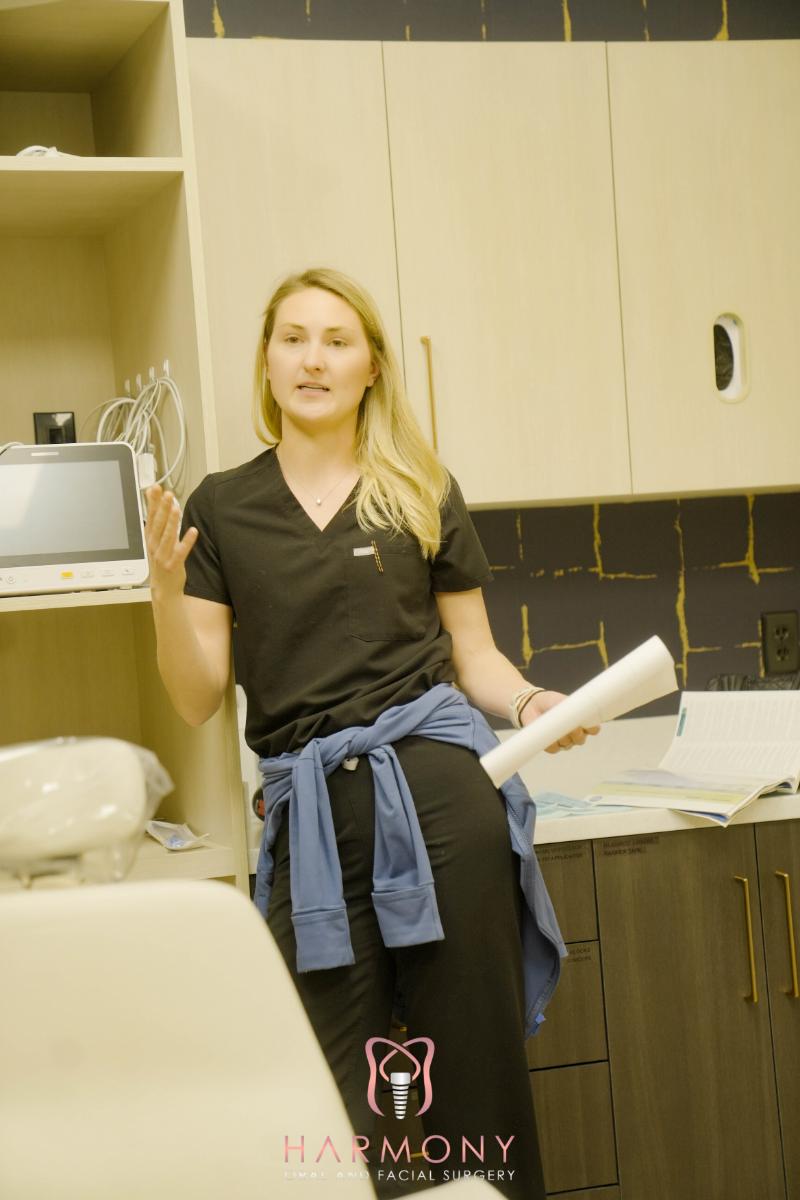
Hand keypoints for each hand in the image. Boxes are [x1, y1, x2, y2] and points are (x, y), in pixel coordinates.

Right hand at [144, 484, 197, 598]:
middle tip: (167, 494)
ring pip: (167, 536)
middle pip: (158, 524)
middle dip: (162, 508)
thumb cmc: (161, 562)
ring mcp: (163, 556)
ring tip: (176, 508)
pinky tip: (193, 531)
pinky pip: (180, 552)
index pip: (150, 517)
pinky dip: (186, 541)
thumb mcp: (155, 542)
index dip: (152, 502)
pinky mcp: (173, 565)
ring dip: (172, 522)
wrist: (163, 589)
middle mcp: (154, 546)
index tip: (155, 488)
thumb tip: (158, 502)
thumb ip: (158, 523)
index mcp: (149, 539)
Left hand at [521, 689, 600, 753]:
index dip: (592, 729)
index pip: (594, 729)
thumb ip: (573, 707)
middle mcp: (574, 733)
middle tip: (572, 727)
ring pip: (568, 745)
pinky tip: (548, 735)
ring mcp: (563, 740)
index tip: (587, 725)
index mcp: (581, 722)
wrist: (533, 703)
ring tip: (556, 726)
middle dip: (576, 734)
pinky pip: (554, 748)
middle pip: (581, 740)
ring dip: (563, 737)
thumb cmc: (550, 701)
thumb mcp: (563, 700)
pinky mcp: (550, 745)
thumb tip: (577, 715)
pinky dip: (551, 742)